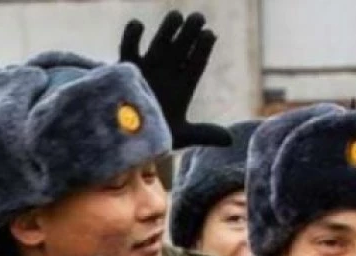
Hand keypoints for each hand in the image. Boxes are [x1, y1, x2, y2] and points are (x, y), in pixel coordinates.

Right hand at [119, 11, 230, 148]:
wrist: (125, 139)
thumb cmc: (153, 136)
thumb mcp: (179, 136)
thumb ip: (203, 133)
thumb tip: (230, 140)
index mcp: (183, 86)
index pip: (196, 63)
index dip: (203, 49)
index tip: (209, 35)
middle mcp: (168, 72)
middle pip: (182, 48)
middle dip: (190, 32)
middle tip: (198, 17)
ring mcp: (148, 67)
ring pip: (160, 42)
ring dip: (168, 28)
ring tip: (177, 15)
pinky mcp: (127, 67)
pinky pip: (129, 46)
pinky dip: (132, 34)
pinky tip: (138, 24)